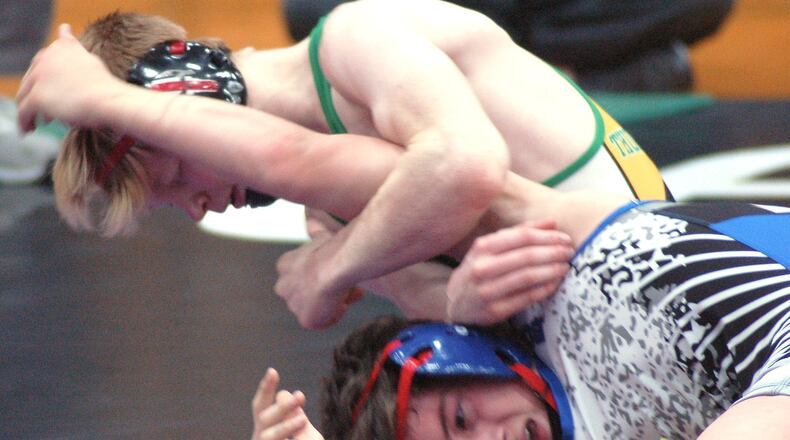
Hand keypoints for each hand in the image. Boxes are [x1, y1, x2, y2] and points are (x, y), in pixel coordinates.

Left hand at [16, 24, 124, 132]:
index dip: (45, 80)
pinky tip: (29, 129)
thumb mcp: (88, 57)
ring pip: (25, 95)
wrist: (110, 100)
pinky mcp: (37, 97)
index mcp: (59, 47)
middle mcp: (45, 57)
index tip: (52, 91)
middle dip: (37, 95)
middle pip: (31, 80)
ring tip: (38, 121)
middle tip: (47, 109)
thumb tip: (63, 29)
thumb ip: (72, 47)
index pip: (41, 64)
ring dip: (29, 109)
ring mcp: (39, 77)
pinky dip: (25, 121)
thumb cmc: (105, 85)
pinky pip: (24, 112)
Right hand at [251, 368, 323, 439]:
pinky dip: (291, 437)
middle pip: (263, 419)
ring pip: (267, 436)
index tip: (272, 371)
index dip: (266, 388)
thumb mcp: (307, 435)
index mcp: (267, 429)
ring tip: (302, 420)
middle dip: (281, 407)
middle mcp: (261, 438)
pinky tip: (299, 434)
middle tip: (299, 395)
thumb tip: (283, 393)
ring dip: (285, 426)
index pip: (262, 405)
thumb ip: (297, 418)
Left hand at [275, 230, 361, 328]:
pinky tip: (345, 303)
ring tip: (353, 290)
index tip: (338, 271)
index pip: (302, 277)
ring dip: (335, 302)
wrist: (335, 265)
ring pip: (318, 308)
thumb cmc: (331, 248)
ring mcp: (293, 305)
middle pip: (308, 295)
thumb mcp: (322, 236)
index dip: (322, 275)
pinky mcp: (306, 320)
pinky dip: (337, 314)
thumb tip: (311, 221)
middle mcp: (283, 287)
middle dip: (327, 292)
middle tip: (350, 284)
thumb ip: (315, 232)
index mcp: (284, 266)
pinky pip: (324, 322)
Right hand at [446, 220, 573, 324]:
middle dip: (553, 253)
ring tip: (565, 267)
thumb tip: (552, 222)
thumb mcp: (490, 247)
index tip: (565, 238)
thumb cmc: (479, 269)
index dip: (547, 237)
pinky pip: (526, 298)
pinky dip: (544, 289)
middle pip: (526, 256)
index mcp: (483, 247)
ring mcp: (487, 290)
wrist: (456, 303)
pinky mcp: (494, 310)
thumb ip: (519, 233)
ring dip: (551, 271)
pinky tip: (554, 284)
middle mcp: (482, 267)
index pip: (522, 237)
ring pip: (527, 277)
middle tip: (569, 252)